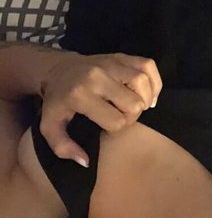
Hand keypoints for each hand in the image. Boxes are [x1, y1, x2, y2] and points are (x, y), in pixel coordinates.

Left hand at [39, 52, 162, 165]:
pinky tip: (148, 94)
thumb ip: (63, 147)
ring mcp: (112, 63)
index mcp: (80, 94)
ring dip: (144, 100)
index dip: (115, 128)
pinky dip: (154, 82)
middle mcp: (98, 76)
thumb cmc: (58, 101)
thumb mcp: (50, 126)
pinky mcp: (122, 56)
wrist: (58, 69)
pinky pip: (148, 66)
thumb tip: (85, 161)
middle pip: (133, 104)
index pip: (116, 121)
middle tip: (120, 115)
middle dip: (131, 115)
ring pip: (143, 84)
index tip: (106, 125)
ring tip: (135, 106)